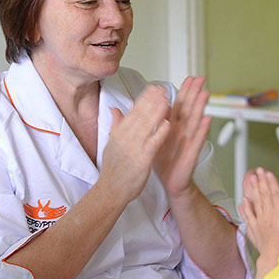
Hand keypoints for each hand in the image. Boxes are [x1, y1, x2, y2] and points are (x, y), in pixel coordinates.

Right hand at [98, 84, 170, 202]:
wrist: (111, 190)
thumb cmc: (113, 170)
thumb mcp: (111, 144)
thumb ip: (115, 125)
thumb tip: (115, 109)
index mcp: (118, 133)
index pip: (133, 111)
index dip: (144, 98)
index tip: (153, 88)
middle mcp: (125, 138)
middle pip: (140, 115)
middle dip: (152, 100)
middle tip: (163, 89)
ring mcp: (134, 148)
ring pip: (147, 125)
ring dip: (158, 111)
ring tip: (167, 100)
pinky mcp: (142, 159)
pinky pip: (153, 143)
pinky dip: (160, 132)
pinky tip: (168, 123)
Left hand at [153, 76, 212, 198]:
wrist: (170, 182)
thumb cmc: (164, 161)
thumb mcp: (154, 139)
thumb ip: (153, 123)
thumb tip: (146, 107)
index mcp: (172, 127)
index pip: (178, 105)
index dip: (183, 92)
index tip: (188, 78)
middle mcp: (182, 132)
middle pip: (189, 108)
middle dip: (194, 93)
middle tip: (200, 79)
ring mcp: (188, 141)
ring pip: (194, 120)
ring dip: (200, 106)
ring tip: (205, 92)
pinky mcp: (191, 153)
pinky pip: (197, 140)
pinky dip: (202, 129)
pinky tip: (207, 119)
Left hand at [239, 167, 278, 266]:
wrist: (274, 258)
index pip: (275, 194)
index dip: (272, 182)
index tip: (269, 173)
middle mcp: (268, 216)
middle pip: (264, 195)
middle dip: (262, 181)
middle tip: (259, 170)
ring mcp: (259, 222)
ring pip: (256, 202)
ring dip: (253, 189)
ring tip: (251, 178)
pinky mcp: (253, 228)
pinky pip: (248, 215)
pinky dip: (245, 206)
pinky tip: (243, 199)